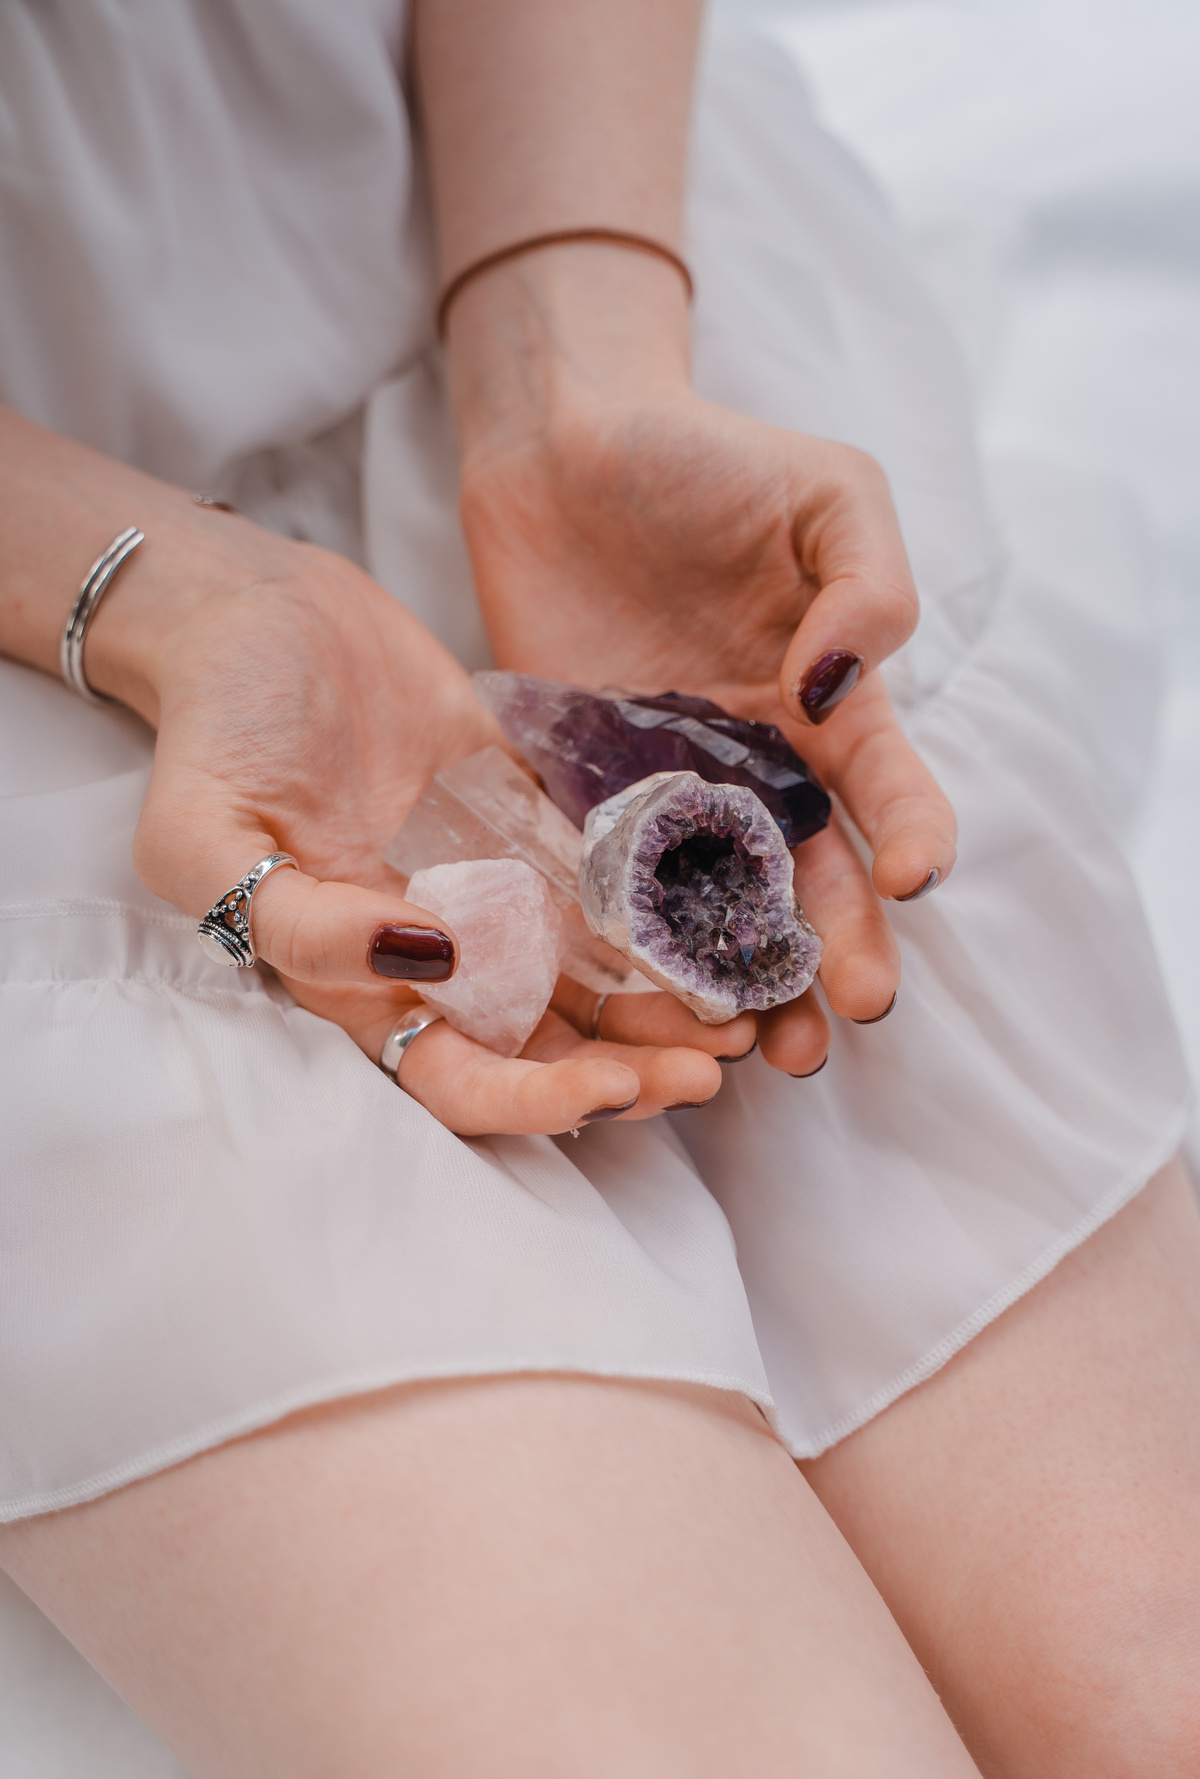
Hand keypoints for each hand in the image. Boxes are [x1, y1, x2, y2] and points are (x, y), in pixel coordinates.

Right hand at [92, 503, 750, 1131]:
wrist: (258, 613)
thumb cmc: (215, 725)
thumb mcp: (205, 834)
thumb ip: (300, 920)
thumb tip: (424, 955)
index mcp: (357, 978)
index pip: (456, 1078)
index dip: (536, 1100)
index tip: (616, 1086)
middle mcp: (437, 952)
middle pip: (547, 1047)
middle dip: (634, 1070)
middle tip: (719, 1063)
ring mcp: (492, 887)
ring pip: (594, 980)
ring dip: (667, 1008)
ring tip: (747, 1011)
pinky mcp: (532, 821)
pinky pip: (609, 882)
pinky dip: (665, 913)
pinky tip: (728, 922)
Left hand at [456, 375, 956, 1074]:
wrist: (565, 444)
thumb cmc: (705, 456)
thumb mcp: (827, 490)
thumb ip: (867, 583)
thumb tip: (839, 686)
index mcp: (829, 700)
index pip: (888, 785)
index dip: (913, 834)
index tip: (912, 881)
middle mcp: (757, 760)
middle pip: (813, 874)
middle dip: (840, 946)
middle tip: (856, 1012)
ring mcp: (668, 782)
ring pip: (720, 901)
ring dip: (749, 975)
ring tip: (771, 1049)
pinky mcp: (581, 787)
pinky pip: (610, 873)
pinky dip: (632, 938)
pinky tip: (650, 995)